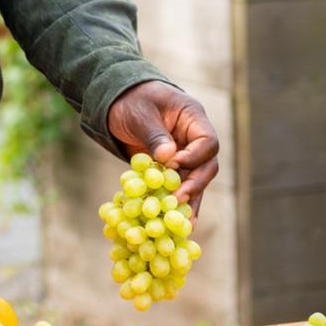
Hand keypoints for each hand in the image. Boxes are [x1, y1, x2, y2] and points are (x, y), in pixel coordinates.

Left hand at [106, 80, 219, 217]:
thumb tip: (168, 157)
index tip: (173, 165)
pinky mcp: (171, 169)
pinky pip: (178, 187)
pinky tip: (172, 222)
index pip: (207, 142)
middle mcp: (194, 139)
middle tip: (179, 200)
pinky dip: (175, 203)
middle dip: (195, 185)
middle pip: (207, 166)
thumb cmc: (132, 100)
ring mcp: (185, 155)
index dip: (194, 157)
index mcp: (193, 118)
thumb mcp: (141, 114)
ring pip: (195, 181)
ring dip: (189, 202)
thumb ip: (155, 134)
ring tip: (185, 225)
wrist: (118, 102)